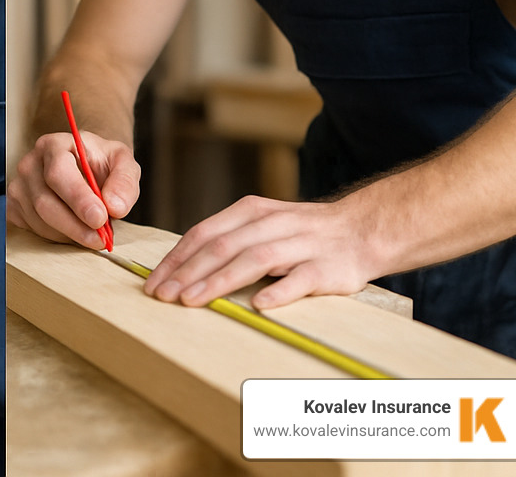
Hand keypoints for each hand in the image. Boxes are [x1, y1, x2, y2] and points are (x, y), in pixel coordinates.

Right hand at [6, 129, 138, 248]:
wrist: (83, 166)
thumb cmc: (100, 163)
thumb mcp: (122, 162)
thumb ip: (124, 181)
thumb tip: (115, 208)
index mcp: (53, 145)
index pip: (58, 174)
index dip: (78, 199)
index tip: (100, 219)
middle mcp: (29, 163)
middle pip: (44, 202)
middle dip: (75, 226)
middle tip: (100, 239)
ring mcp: (18, 186)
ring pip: (39, 220)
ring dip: (69, 233)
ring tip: (91, 231)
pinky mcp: (14, 207)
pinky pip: (33, 230)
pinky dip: (57, 237)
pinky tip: (72, 229)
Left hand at [143, 195, 378, 308]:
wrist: (362, 229)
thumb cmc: (301, 233)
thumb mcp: (261, 224)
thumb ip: (227, 240)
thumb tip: (181, 267)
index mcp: (250, 212)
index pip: (204, 233)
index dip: (176, 258)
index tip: (154, 282)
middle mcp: (272, 224)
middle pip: (222, 247)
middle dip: (188, 273)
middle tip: (163, 296)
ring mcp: (301, 245)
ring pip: (254, 260)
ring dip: (219, 281)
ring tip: (192, 300)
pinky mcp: (327, 268)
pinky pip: (300, 279)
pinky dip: (279, 290)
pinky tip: (258, 304)